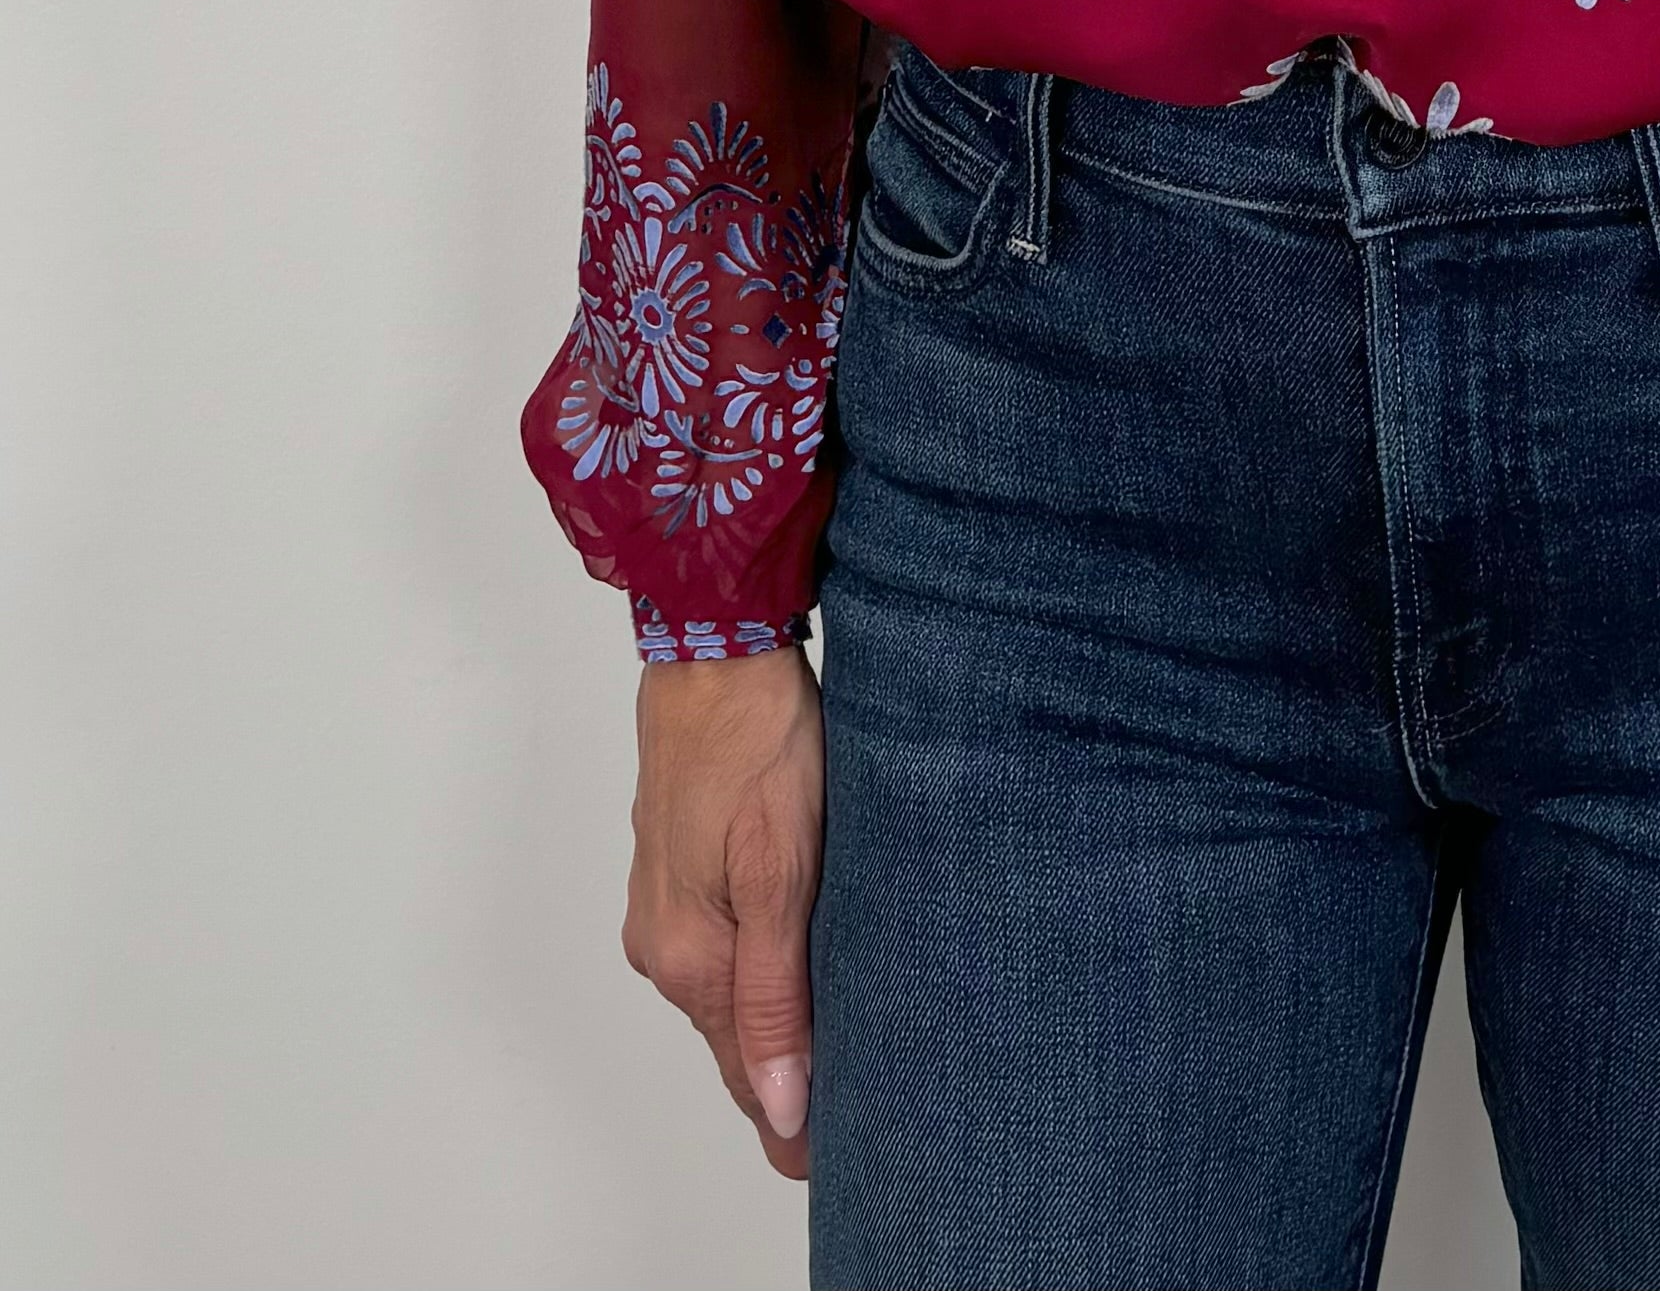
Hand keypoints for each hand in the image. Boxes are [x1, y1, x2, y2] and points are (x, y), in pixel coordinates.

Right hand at [624, 646, 823, 1176]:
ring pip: (724, 995)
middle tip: (841, 1127)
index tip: (829, 1166)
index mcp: (691, 957)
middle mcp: (663, 946)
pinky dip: (753, 980)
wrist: (713, 650)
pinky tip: (790, 983)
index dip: (788, 1124)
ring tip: (824, 1068)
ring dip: (768, 1032)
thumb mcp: (782, 870)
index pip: (745, 1074)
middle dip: (779, 1087)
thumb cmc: (757, 742)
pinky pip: (717, 952)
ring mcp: (662, 908)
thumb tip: (777, 1103)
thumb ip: (777, 994)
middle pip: (732, 1041)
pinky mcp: (674, 871)